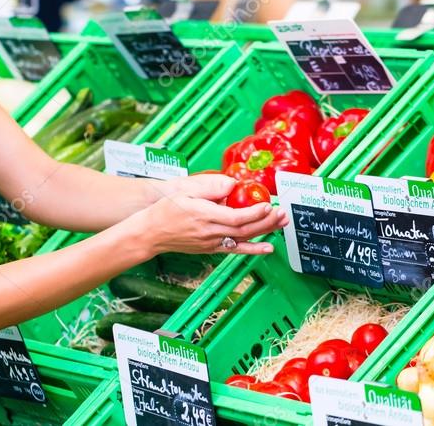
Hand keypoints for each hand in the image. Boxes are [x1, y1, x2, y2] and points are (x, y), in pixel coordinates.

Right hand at [131, 174, 288, 255]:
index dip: (254, 213)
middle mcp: (210, 233)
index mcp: (204, 216)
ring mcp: (211, 243)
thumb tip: (231, 184)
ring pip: (244, 240)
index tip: (267, 205)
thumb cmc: (166, 210)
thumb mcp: (184, 191)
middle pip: (244, 230)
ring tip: (282, 224)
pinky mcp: (211, 249)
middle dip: (266, 222)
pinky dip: (253, 249)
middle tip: (282, 213)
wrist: (151, 234)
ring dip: (265, 232)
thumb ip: (209, 188)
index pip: (235, 217)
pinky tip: (267, 247)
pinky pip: (236, 250)